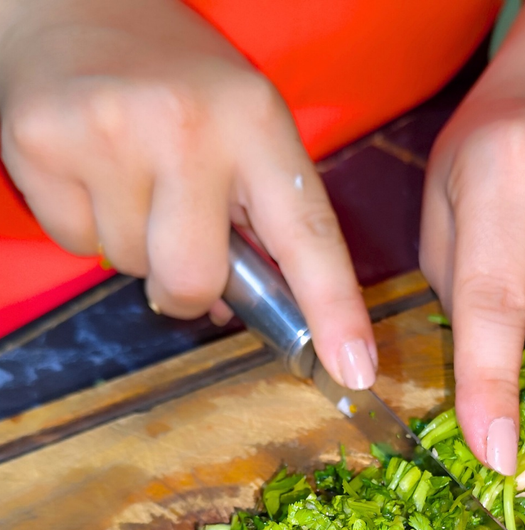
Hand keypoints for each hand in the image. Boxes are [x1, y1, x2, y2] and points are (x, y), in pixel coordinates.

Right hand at [0, 0, 375, 388]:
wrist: (74, 4)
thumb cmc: (180, 82)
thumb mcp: (245, 130)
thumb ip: (258, 219)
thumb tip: (237, 312)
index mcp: (258, 126)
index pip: (309, 237)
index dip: (336, 312)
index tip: (356, 371)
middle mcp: (190, 128)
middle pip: (195, 281)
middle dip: (188, 286)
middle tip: (180, 238)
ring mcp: (111, 133)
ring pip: (131, 266)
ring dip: (137, 244)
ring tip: (134, 176)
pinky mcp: (41, 141)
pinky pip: (75, 241)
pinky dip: (86, 223)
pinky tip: (92, 169)